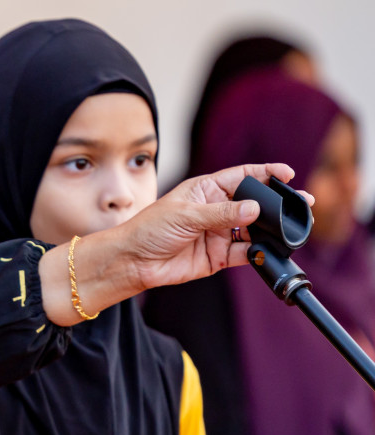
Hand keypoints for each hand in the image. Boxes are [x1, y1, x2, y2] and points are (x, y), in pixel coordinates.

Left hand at [39, 162, 303, 325]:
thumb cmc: (149, 229)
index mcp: (206, 190)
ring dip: (272, 230)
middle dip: (276, 204)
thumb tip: (255, 208)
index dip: (265, 173)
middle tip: (301, 203)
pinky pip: (247, 254)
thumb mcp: (185, 215)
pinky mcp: (220, 256)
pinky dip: (260, 253)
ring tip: (289, 229)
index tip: (287, 173)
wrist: (132, 261)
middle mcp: (216, 210)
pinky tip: (268, 251)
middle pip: (254, 203)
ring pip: (255, 230)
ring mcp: (220, 233)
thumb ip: (222, 213)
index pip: (242, 176)